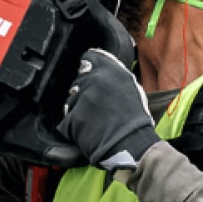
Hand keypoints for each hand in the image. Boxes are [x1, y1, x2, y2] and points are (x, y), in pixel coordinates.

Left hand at [57, 49, 158, 171]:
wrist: (130, 144)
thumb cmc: (135, 119)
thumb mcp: (131, 87)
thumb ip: (113, 74)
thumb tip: (98, 66)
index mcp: (111, 71)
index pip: (90, 57)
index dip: (89, 65)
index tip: (89, 71)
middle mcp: (94, 80)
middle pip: (79, 78)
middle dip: (85, 89)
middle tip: (98, 104)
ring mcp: (80, 98)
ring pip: (71, 98)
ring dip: (79, 106)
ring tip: (95, 119)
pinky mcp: (71, 117)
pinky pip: (67, 117)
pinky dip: (74, 124)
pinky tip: (88, 128)